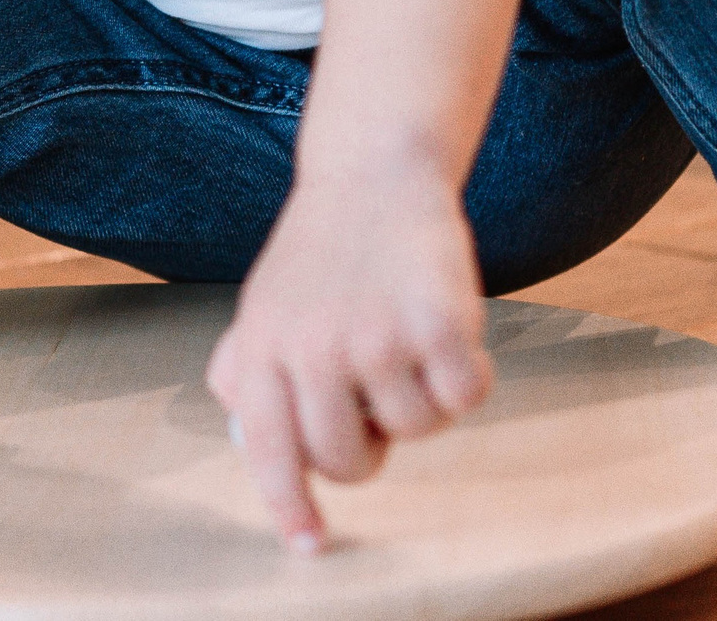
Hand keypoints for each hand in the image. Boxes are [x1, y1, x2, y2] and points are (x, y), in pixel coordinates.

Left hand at [204, 170, 493, 552]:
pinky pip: (465, 398)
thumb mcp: (263, 303)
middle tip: (376, 396)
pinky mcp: (437, 322)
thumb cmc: (321, 250)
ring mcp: (377, 337)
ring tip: (408, 340)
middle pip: (349, 460)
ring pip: (416, 430)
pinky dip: (468, 375)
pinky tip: (451, 332)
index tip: (311, 544)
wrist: (374, 172)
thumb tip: (248, 442)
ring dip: (423, 398)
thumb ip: (248, 369)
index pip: (270, 453)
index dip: (290, 506)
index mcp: (263, 350)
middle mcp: (314, 350)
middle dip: (371, 446)